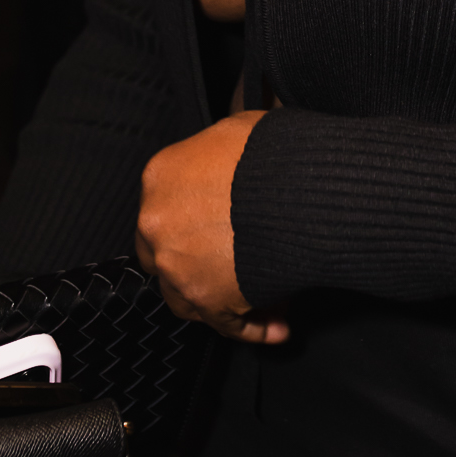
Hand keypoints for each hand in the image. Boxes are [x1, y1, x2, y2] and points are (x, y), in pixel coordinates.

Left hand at [135, 111, 289, 343]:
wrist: (297, 184)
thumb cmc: (272, 152)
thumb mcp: (236, 129)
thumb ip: (216, 152)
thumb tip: (228, 158)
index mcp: (161, 177)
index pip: (161, 204)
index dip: (189, 215)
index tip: (211, 222)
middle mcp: (158, 224)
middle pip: (162, 252)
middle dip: (192, 258)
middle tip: (230, 258)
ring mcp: (178, 267)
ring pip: (185, 295)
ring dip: (217, 298)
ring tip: (257, 296)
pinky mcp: (208, 301)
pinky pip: (228, 324)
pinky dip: (254, 327)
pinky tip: (277, 326)